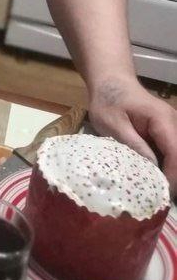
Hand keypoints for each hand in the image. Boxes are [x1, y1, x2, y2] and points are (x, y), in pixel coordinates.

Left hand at [88, 75, 176, 192]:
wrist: (110, 82)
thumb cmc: (108, 100)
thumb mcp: (112, 123)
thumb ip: (133, 144)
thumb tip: (152, 168)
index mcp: (162, 120)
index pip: (176, 152)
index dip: (173, 175)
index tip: (162, 194)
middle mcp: (173, 123)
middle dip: (175, 178)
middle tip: (160, 198)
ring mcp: (172, 128)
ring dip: (172, 173)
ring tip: (157, 192)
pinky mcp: (166, 133)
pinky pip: (171, 152)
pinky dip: (167, 166)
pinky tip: (155, 179)